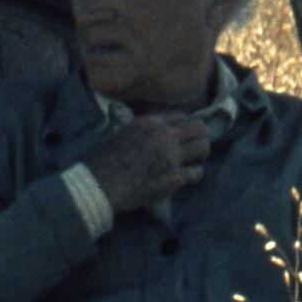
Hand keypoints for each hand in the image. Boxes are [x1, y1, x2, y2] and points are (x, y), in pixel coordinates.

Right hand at [82, 114, 212, 214]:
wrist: (97, 185)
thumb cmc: (104, 161)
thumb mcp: (124, 133)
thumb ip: (145, 131)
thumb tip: (159, 133)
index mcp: (150, 122)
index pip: (181, 116)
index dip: (184, 127)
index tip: (183, 136)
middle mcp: (163, 135)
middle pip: (200, 128)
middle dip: (200, 137)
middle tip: (193, 149)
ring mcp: (171, 156)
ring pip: (204, 147)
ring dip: (200, 155)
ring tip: (192, 162)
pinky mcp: (174, 178)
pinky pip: (198, 172)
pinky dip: (194, 175)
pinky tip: (186, 178)